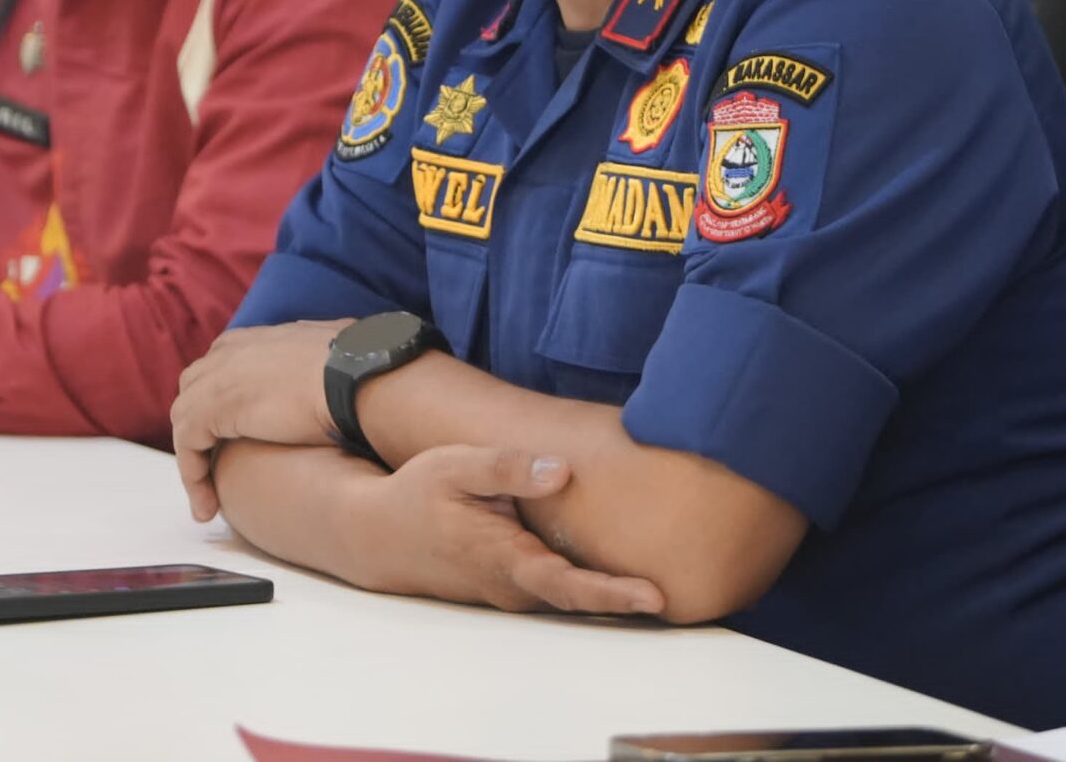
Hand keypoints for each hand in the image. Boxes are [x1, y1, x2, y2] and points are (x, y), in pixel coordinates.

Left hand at [172, 320, 349, 520]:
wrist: (360, 379)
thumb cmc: (363, 371)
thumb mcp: (338, 353)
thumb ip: (322, 360)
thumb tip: (341, 369)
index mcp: (258, 338)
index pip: (221, 368)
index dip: (222, 406)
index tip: (234, 439)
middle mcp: (230, 351)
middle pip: (195, 392)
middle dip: (200, 431)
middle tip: (216, 472)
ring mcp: (217, 377)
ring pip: (186, 423)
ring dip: (195, 464)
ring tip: (209, 502)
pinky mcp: (211, 408)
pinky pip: (187, 447)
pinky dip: (193, 479)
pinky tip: (208, 507)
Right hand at [347, 446, 664, 616]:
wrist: (379, 534)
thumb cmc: (419, 494)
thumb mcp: (457, 466)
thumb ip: (509, 467)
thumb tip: (561, 471)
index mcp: (504, 558)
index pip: (568, 584)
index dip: (612, 592)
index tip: (655, 597)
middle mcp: (513, 585)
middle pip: (581, 599)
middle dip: (628, 599)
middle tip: (685, 590)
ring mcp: (512, 591)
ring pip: (570, 597)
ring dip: (613, 593)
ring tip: (663, 581)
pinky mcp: (512, 584)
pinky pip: (558, 588)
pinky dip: (591, 585)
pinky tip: (619, 570)